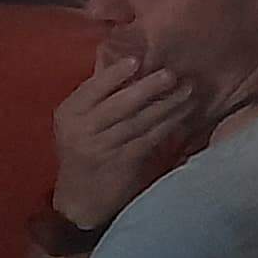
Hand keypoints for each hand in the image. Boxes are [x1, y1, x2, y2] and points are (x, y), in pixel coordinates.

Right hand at [50, 54, 194, 232]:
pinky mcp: (122, 163)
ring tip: (188, 90)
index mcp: (69, 113)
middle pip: (119, 105)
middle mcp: (82, 130)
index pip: (92, 89)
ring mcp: (101, 148)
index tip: (137, 60)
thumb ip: (99, 97)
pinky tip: (183, 113)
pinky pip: (149, 139)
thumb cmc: (84, 149)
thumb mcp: (79, 122)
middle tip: (172, 74)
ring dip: (166, 104)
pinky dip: (168, 124)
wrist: (80, 198)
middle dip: (148, 88)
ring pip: (139, 121)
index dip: (114, 75)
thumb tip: (133, 62)